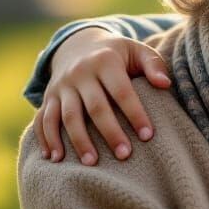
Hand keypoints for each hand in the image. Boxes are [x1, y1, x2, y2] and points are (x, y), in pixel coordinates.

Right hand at [35, 28, 171, 164]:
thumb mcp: (138, 50)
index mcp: (105, 61)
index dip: (135, 114)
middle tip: (124, 155)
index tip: (147, 136)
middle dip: (110, 133)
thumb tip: (165, 85)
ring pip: (67, 116)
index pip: (122, 92)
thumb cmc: (118, 54)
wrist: (78, 44)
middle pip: (95, 107)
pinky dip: (46, 138)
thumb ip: (154, 64)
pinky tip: (53, 158)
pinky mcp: (48, 97)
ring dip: (78, 141)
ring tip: (91, 163)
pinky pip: (43, 118)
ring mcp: (61, 86)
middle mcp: (80, 73)